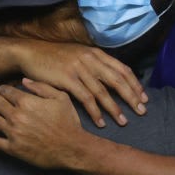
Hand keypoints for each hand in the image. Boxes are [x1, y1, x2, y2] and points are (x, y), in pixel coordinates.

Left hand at [0, 79, 92, 168]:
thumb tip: (24, 80)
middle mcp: (16, 115)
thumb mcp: (60, 98)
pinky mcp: (13, 148)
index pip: (8, 91)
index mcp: (27, 102)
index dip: (2, 89)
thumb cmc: (68, 122)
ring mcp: (13, 132)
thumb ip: (41, 87)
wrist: (72, 147)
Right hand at [14, 40, 146, 126]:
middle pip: (117, 80)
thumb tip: (111, 78)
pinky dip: (95, 112)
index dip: (135, 84)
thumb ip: (95, 65)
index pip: (122, 69)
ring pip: (103, 91)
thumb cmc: (55, 57)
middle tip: (141, 112)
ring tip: (123, 121)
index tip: (143, 98)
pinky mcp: (67, 79)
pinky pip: (86, 98)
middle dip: (131, 97)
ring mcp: (78, 68)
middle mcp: (90, 59)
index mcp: (96, 53)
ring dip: (115, 108)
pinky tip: (101, 122)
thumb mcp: (78, 55)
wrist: (31, 52)